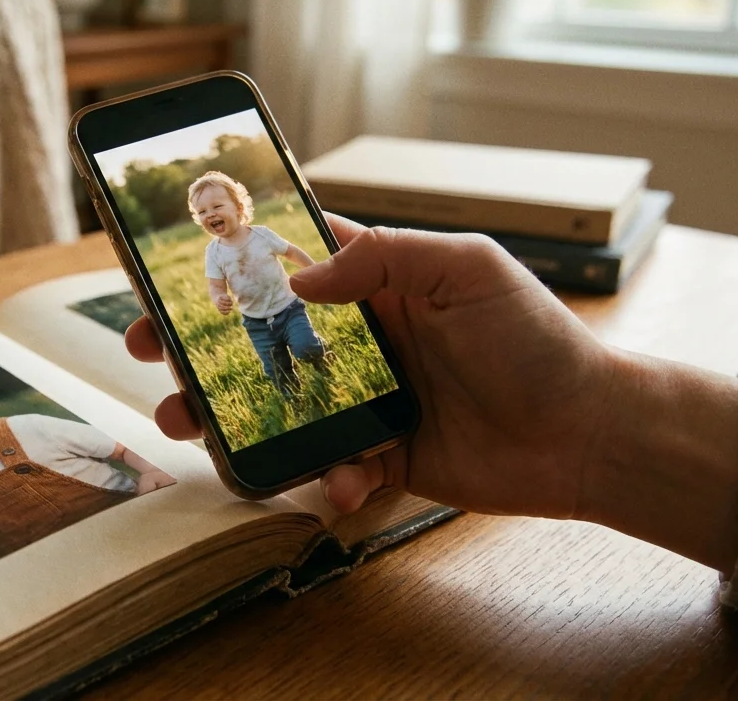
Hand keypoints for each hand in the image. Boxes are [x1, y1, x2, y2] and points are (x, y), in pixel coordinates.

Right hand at [126, 213, 624, 521]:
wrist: (587, 433)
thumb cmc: (536, 340)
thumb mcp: (467, 269)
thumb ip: (385, 257)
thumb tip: (305, 276)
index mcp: (376, 283)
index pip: (287, 261)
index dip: (229, 261)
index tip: (171, 265)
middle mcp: (360, 339)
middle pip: (259, 337)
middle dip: (198, 344)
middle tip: (149, 348)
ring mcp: (365, 400)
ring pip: (275, 405)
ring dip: (224, 416)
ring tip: (187, 423)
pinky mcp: (380, 457)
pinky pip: (327, 466)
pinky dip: (325, 478)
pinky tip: (344, 480)